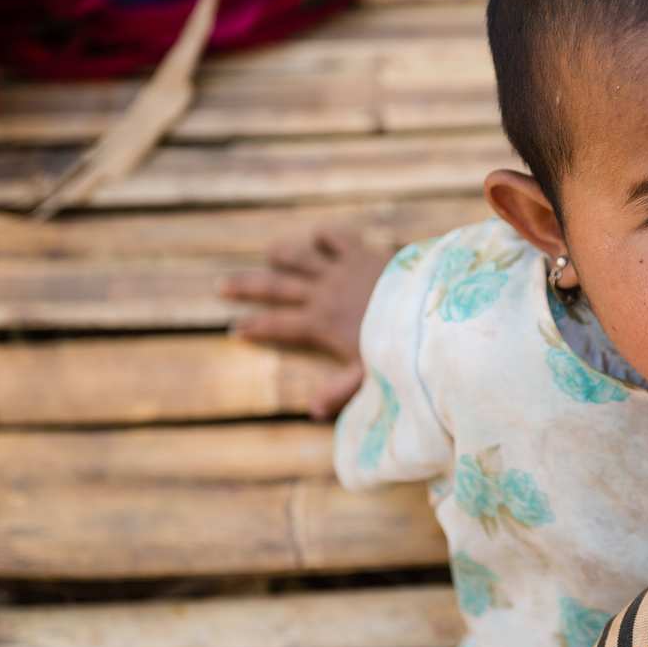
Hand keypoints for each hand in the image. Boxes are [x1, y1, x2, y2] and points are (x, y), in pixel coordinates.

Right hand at [218, 226, 386, 419]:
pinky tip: (321, 233)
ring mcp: (341, 270)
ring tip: (266, 249)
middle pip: (276, 288)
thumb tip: (312, 413)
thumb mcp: (367, 374)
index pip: (278, 326)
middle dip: (247, 287)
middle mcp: (323, 293)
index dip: (255, 329)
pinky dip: (329, 235)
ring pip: (302, 259)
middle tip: (221, 285)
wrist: (426, 306)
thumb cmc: (399, 344)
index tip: (234, 330)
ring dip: (283, 254)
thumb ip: (339, 391)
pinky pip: (340, 239)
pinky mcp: (362, 254)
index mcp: (320, 323)